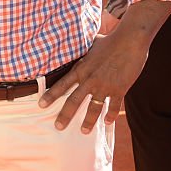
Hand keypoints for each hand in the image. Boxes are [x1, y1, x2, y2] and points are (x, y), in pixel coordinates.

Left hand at [39, 0, 170, 131]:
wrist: (130, 41)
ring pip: (93, 108)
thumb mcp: (89, 44)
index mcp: (81, 69)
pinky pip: (113, 106)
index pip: (61, 85)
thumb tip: (70, 44)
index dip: (50, 96)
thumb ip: (80, 50)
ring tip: (83, 131)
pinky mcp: (119, 89)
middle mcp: (90, 79)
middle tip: (58, 127)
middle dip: (65, 116)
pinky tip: (108, 123)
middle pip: (74, 101)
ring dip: (88, 121)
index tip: (40, 105)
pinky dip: (110, 115)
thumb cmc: (109, 40)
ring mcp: (104, 86)